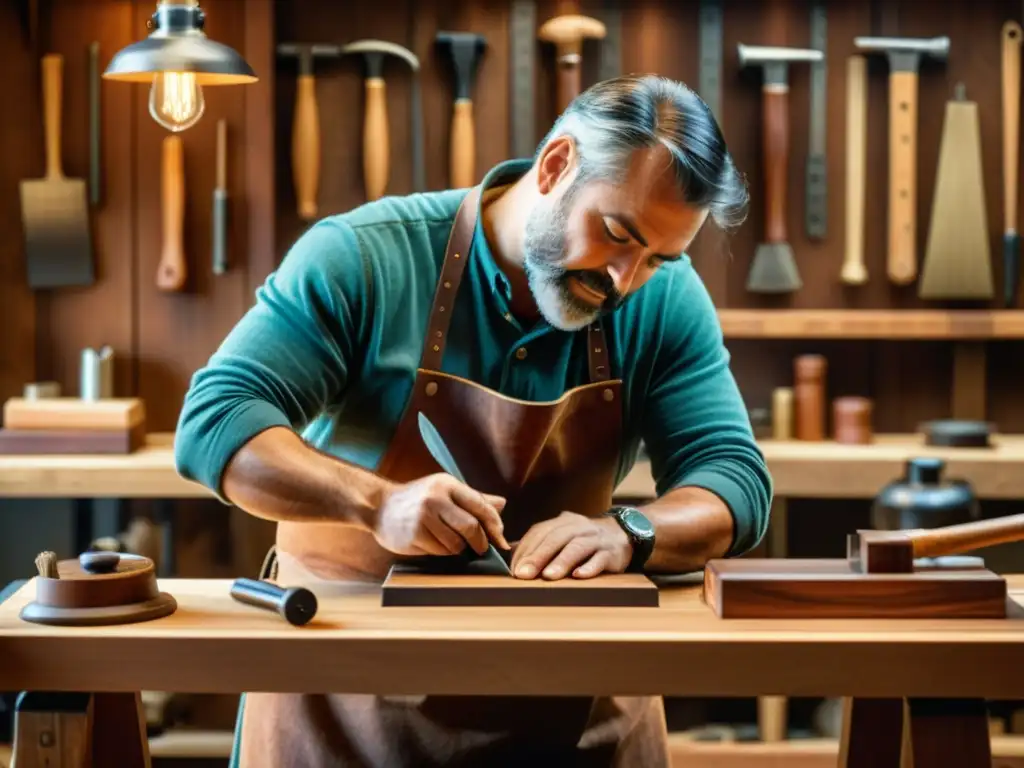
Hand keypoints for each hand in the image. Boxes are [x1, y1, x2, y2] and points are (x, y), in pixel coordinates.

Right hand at [373, 473, 509, 556]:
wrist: (379, 506)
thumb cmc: (418, 499)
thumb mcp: (445, 491)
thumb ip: (474, 498)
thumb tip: (502, 504)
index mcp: (447, 484)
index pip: (481, 506)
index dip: (495, 525)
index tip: (501, 540)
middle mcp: (435, 498)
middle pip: (471, 527)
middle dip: (480, 542)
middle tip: (482, 549)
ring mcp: (423, 517)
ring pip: (456, 543)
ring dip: (460, 549)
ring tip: (453, 544)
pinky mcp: (413, 535)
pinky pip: (440, 551)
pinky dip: (444, 553)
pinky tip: (436, 545)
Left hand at [510, 511, 631, 579]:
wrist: (623, 535)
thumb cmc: (584, 541)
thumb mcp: (561, 537)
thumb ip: (538, 544)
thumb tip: (509, 556)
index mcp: (562, 522)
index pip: (539, 532)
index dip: (525, 550)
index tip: (513, 569)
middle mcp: (578, 527)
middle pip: (555, 538)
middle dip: (538, 556)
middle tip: (523, 575)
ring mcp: (596, 538)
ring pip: (577, 547)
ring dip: (561, 561)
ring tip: (548, 576)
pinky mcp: (612, 552)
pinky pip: (600, 558)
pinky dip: (590, 567)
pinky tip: (579, 576)